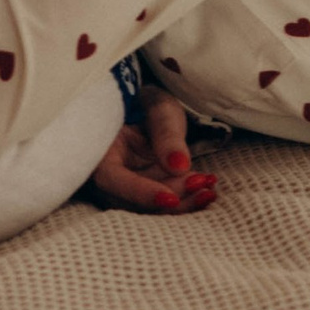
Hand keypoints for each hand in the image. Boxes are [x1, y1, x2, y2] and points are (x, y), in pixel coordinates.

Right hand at [89, 90, 215, 215]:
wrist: (148, 108)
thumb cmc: (148, 102)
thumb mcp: (160, 110)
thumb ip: (167, 135)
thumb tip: (179, 167)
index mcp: (99, 151)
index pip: (113, 180)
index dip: (140, 192)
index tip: (170, 198)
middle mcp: (108, 175)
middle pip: (134, 201)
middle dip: (171, 197)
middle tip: (203, 184)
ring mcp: (127, 186)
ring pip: (150, 207)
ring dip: (183, 202)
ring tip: (210, 190)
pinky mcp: (144, 192)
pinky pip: (163, 202)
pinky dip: (186, 199)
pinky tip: (208, 190)